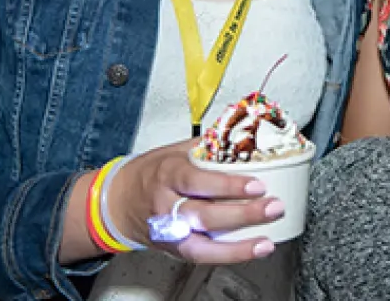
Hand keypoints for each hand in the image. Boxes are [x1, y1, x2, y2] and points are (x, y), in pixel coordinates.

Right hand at [108, 139, 282, 262]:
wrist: (117, 203)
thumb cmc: (150, 174)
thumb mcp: (174, 152)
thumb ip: (208, 146)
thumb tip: (243, 133)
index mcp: (167, 175)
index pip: (197, 181)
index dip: (227, 185)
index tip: (256, 184)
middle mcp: (166, 206)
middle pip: (204, 215)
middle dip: (242, 214)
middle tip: (272, 206)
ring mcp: (168, 232)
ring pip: (202, 244)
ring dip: (238, 245)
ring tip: (266, 241)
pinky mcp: (173, 249)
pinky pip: (202, 256)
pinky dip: (229, 256)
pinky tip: (252, 250)